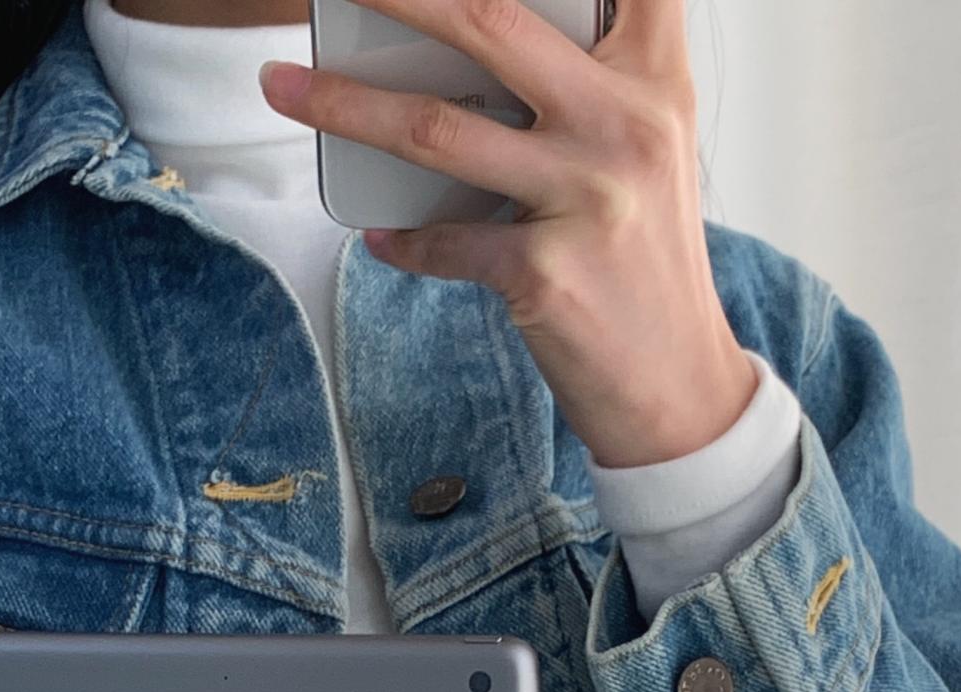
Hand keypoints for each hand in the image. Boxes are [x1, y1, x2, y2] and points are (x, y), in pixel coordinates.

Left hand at [257, 0, 757, 467]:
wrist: (677, 385)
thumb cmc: (643, 260)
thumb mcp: (644, 150)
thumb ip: (586, 83)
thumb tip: (461, 44)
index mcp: (654, 79)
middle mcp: (626, 125)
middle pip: (489, 20)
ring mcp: (586, 199)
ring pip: (437, 129)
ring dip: (344, 104)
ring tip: (283, 86)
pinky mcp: (546, 275)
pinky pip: (443, 242)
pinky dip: (403, 240)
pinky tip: (380, 235)